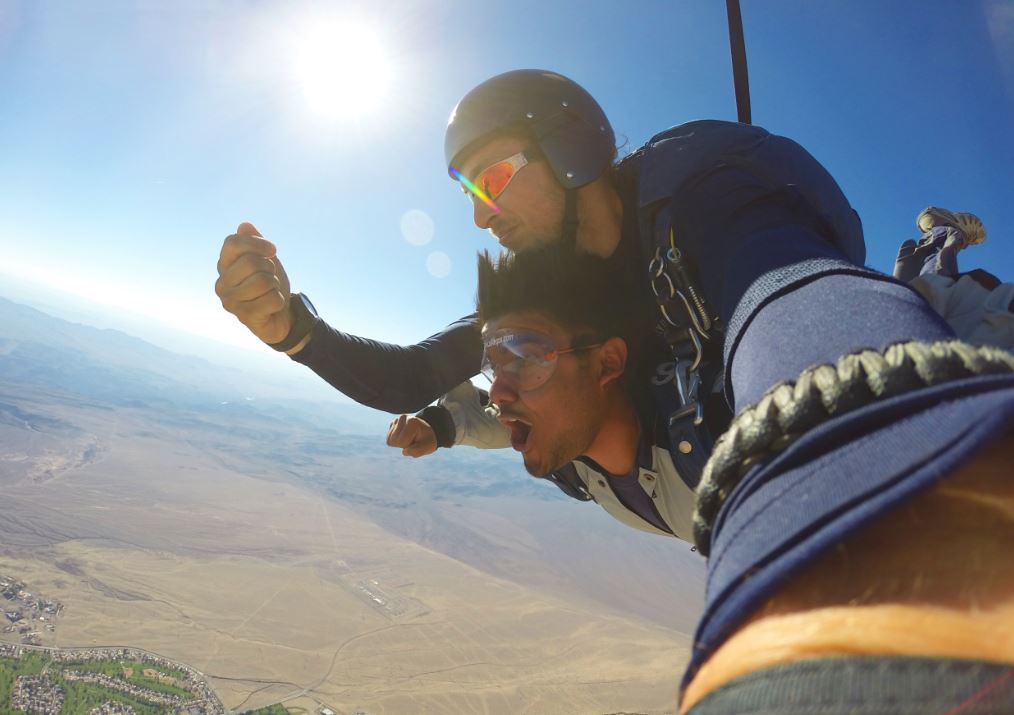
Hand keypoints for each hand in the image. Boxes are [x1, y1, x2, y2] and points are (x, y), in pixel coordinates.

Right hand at [215, 222, 292, 344]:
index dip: (257, 243)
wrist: (280, 315)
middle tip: (270, 277)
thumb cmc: (269, 284)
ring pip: (264, 281)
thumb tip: (244, 226)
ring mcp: (230, 302)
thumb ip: (254, 241)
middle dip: (270, 268)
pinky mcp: (244, 317)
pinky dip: (279, 301)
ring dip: (275, 285)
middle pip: (251, 262)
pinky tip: (271, 306)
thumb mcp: (266, 258)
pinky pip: (273, 299)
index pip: (233, 243)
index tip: (272, 250)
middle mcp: (221, 283)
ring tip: (269, 292)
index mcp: (224, 265)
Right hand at [386, 414, 437, 457]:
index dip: (409, 446)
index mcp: (412, 421)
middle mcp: (402, 418)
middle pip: (394, 441)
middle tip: (413, 440)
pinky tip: (404, 437)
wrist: (425, 432)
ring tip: (409, 438)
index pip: (401, 442)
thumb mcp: (428, 447)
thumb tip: (404, 452)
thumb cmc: (426, 440)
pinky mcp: (392, 424)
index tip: (417, 440)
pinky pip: (389, 440)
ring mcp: (396, 420)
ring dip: (399, 443)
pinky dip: (396, 442)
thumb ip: (418, 451)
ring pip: (389, 441)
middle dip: (403, 445)